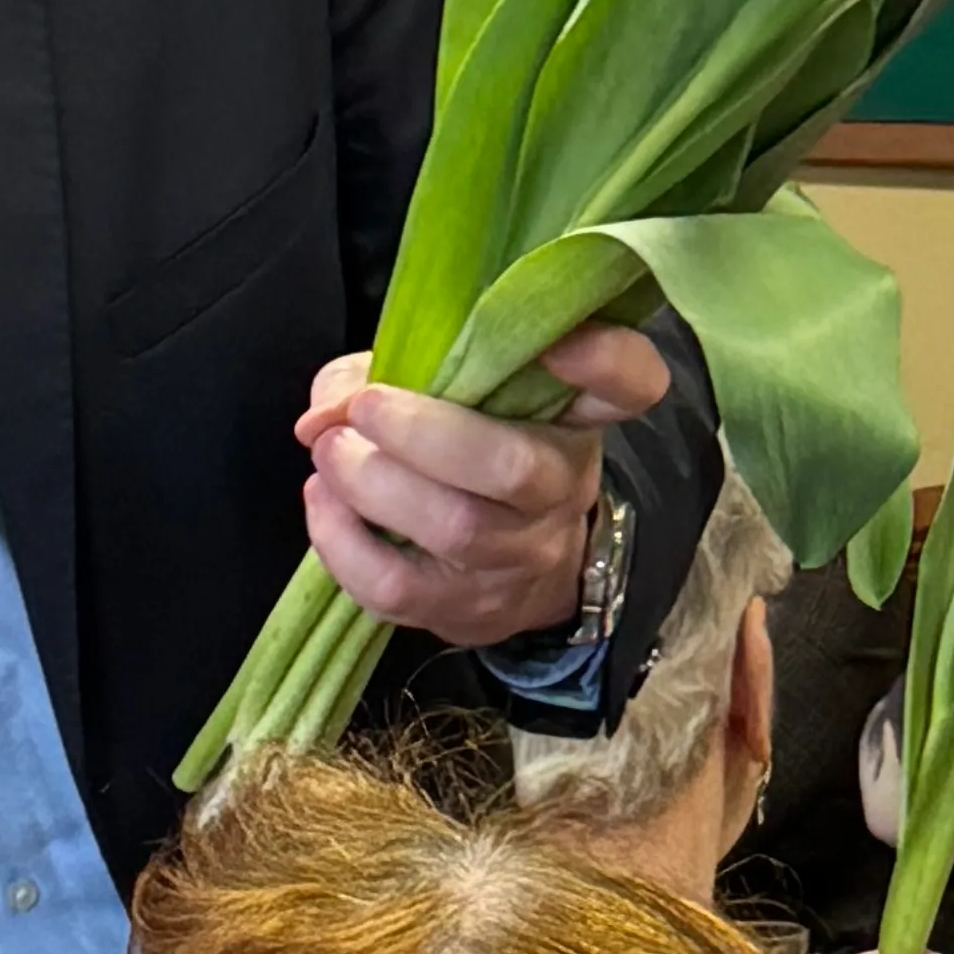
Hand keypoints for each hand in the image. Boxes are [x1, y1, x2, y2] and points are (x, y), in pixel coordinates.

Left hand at [292, 319, 668, 649]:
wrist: (510, 571)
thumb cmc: (471, 452)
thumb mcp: (458, 391)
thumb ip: (397, 370)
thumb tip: (327, 409)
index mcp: (575, 417)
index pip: (629, 384)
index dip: (603, 358)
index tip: (556, 341)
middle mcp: (562, 489)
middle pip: (511, 468)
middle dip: (421, 433)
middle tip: (363, 409)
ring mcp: (518, 559)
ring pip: (453, 528)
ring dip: (371, 482)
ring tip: (330, 451)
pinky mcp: (466, 611)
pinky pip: (396, 586)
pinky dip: (341, 541)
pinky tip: (324, 500)